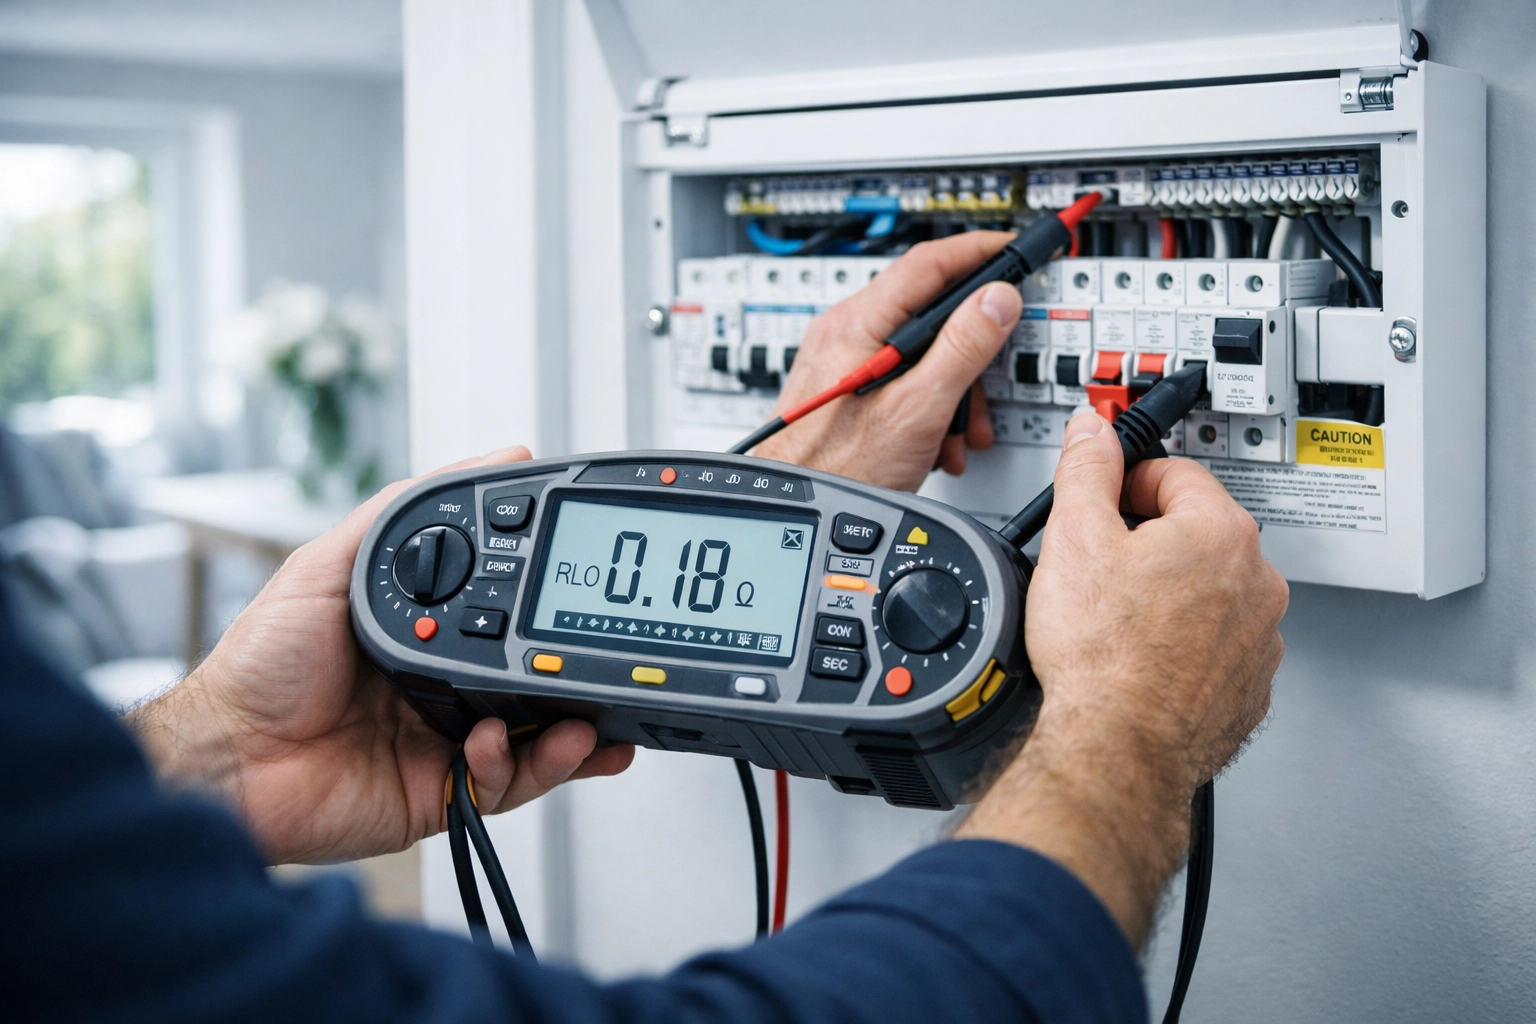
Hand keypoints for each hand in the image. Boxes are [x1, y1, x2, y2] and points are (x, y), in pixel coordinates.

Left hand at [128, 447, 634, 863]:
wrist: (227, 759)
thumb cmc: (260, 666)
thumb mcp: (333, 563)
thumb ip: (403, 510)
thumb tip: (489, 459)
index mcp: (426, 633)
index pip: (510, 613)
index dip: (550, 603)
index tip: (579, 586)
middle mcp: (444, 686)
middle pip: (535, 678)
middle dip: (578, 675)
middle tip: (600, 658)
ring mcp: (448, 742)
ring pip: (536, 737)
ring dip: (572, 730)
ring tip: (588, 718)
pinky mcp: (443, 793)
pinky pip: (505, 786)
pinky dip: (524, 767)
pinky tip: (508, 742)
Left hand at [753, 232, 1021, 491]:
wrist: (803, 505)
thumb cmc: (838, 467)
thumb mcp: (917, 409)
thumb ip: (962, 349)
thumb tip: (997, 300)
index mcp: (857, 323)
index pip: (928, 262)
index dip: (979, 251)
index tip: (1015, 250)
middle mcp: (845, 332)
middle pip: (929, 312)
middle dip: (972, 350)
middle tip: (993, 379)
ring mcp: (843, 359)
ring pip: (920, 352)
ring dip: (953, 390)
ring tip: (961, 432)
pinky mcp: (847, 386)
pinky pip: (902, 379)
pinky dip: (929, 405)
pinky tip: (937, 441)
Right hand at [957, 413, 1287, 943]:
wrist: (1117, 750)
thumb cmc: (1102, 657)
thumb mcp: (1073, 537)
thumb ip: (1086, 469)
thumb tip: (1092, 432)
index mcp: (1221, 532)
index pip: (1175, 473)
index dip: (1127, 482)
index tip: (1103, 501)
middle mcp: (1257, 582)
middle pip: (1197, 533)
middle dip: (1149, 541)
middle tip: (1100, 566)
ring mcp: (1259, 640)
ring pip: (1209, 593)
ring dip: (1169, 595)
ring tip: (1118, 621)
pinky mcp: (1249, 689)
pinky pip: (1215, 647)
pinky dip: (1183, 646)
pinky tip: (1141, 658)